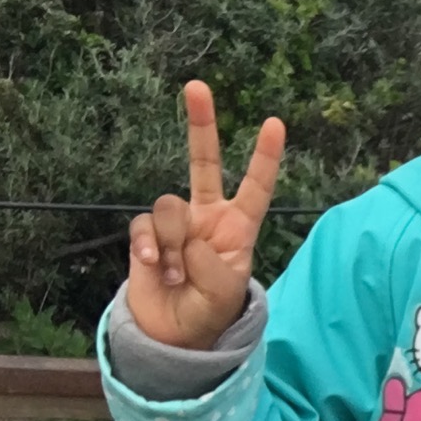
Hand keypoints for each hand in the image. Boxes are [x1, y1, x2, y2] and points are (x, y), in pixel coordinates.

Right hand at [126, 80, 284, 348]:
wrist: (173, 334)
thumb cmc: (209, 311)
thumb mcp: (223, 293)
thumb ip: (211, 263)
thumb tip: (187, 237)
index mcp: (238, 227)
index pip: (255, 187)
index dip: (264, 158)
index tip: (275, 124)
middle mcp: (207, 216)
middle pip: (203, 161)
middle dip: (200, 123)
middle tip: (197, 86)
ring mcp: (176, 222)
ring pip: (169, 206)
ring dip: (173, 244)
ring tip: (178, 275)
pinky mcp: (147, 232)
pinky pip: (145, 225)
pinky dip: (150, 247)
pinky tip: (156, 268)